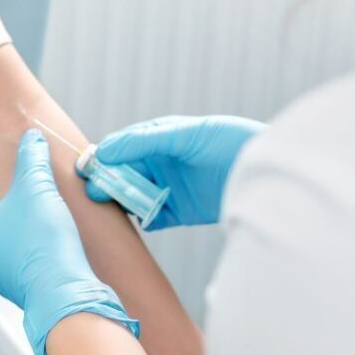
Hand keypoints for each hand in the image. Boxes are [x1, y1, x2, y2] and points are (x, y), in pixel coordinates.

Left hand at [0, 129, 138, 354]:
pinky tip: (42, 239)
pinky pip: (11, 261)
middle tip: (6, 193)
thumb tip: (31, 137)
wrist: (63, 291)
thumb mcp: (36, 185)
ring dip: (6, 230)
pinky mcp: (16, 285)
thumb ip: (32, 156)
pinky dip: (21, 249)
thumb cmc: (40, 240)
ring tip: (27, 214)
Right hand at [88, 115, 265, 228]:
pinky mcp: (182, 211)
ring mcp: (170, 186)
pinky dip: (145, 219)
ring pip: (135, 195)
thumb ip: (144, 141)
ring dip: (124, 201)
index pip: (121, 147)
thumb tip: (105, 150)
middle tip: (95, 193)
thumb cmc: (226, 142)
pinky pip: (154, 217)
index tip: (87, 168)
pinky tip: (141, 219)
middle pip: (124, 172)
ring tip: (112, 207)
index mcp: (159, 137)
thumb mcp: (183, 135)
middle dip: (109, 182)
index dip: (103, 157)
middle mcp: (161, 161)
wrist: (268, 174)